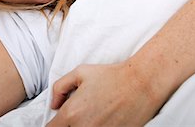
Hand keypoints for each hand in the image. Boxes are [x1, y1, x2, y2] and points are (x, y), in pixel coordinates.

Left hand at [47, 62, 164, 126]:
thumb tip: (54, 104)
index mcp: (71, 113)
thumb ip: (59, 87)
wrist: (141, 84)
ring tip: (92, 118)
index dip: (54, 124)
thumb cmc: (111, 76)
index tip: (60, 121)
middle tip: (77, 117)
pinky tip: (103, 121)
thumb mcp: (80, 72)